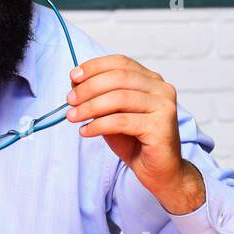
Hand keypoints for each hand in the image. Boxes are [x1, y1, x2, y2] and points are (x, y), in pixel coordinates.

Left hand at [65, 55, 203, 214]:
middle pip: (119, 78)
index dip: (95, 67)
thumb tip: (74, 81)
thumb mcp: (112, 114)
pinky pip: (122, 121)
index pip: (121, 62)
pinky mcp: (160, 127)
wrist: (159, 171)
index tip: (73, 76)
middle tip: (69, 100)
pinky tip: (85, 131)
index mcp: (151, 80)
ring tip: (72, 117)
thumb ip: (99, 97)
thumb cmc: (135, 141)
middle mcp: (162, 89)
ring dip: (90, 107)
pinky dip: (98, 125)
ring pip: (119, 98)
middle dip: (89, 87)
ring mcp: (164, 107)